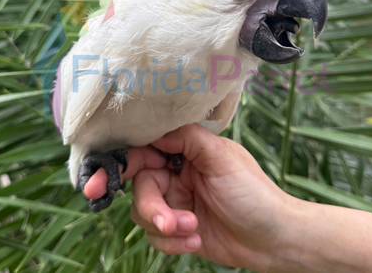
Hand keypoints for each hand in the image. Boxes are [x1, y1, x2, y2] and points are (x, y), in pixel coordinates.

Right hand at [129, 123, 291, 271]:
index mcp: (184, 150)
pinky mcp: (177, 228)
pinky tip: (196, 241)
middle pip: (139, 186)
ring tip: (194, 230)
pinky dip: (173, 242)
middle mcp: (175, 174)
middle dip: (151, 206)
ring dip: (167, 226)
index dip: (118, 165)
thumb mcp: (221, 157)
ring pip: (143, 213)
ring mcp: (175, 202)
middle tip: (168, 221)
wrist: (273, 239)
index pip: (143, 150)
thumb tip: (154, 129)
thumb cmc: (253, 192)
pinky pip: (156, 236)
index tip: (99, 185)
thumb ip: (186, 138)